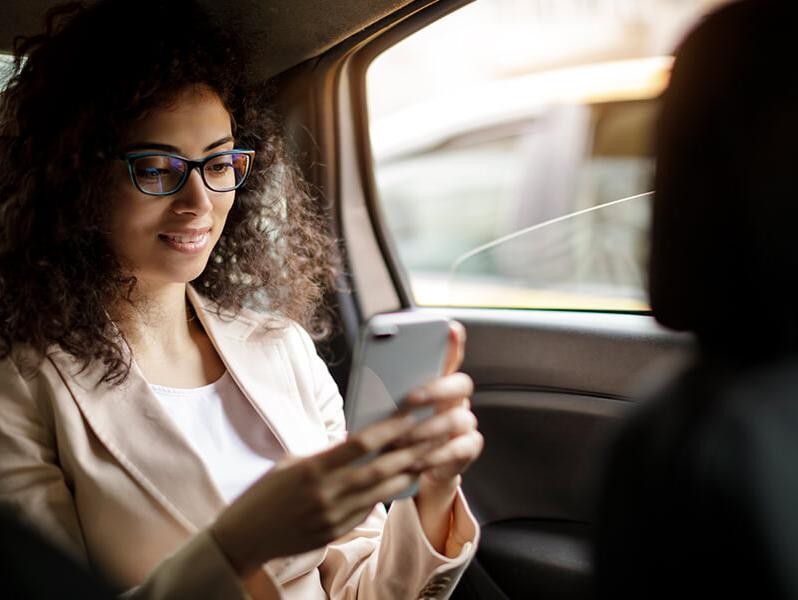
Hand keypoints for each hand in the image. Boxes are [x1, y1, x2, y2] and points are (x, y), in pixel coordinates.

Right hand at [210, 411, 431, 577]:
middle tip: (433, 434)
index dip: (390, 428)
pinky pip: (367, 510)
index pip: (361, 444)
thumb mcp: (291, 463)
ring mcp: (332, 516)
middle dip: (410, 450)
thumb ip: (326, 453)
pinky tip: (401, 479)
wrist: (245, 536)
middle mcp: (325, 493)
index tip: (411, 414)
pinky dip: (385, 493)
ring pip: (380, 491)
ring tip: (427, 456)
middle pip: (379, 468)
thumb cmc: (266, 492)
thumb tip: (360, 439)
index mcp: (312, 468)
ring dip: (407, 473)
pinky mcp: (335, 533)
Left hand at [402, 321, 483, 551]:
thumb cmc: (394, 430)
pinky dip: (435, 456)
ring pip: (458, 419)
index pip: (450, 355)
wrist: (408, 467)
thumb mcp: (385, 407)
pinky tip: (415, 462)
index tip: (449, 328)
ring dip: (428, 428)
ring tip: (400, 440)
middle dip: (437, 389)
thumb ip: (386, 389)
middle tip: (410, 399)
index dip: (453, 342)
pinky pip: (460, 449)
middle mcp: (455, 399)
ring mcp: (464, 423)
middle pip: (461, 384)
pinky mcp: (467, 448)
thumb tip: (370, 374)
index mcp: (437, 381)